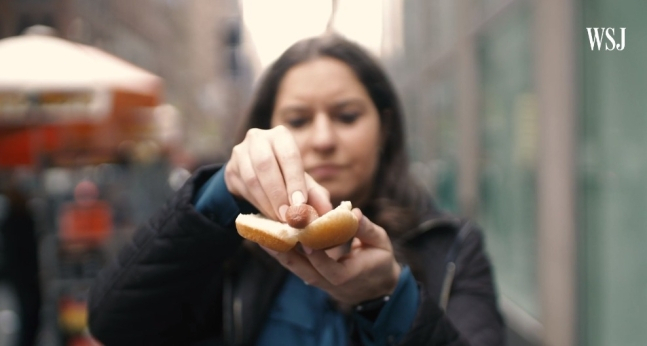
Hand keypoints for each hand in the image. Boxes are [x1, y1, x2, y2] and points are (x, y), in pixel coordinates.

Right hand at [224, 126, 331, 219]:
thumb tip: (328, 210)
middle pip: (266, 164)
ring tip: (280, 218)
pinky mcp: (230, 168)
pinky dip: (257, 204)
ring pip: (252, 178)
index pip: (289, 155)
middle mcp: (258, 138)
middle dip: (278, 193)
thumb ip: (315, 193)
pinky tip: (268, 214)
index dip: (294, 180)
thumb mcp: (300, 181)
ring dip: (267, 202)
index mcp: (281, 136)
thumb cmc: (283, 175)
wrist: (252, 173)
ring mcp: (240, 152)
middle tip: (289, 216)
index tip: (300, 204)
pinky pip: (242, 188)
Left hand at [263, 208, 400, 305]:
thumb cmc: (380, 262)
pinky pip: (293, 263)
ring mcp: (316, 281)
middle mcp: (326, 281)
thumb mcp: (381, 244)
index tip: (298, 230)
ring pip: (292, 264)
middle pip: (299, 265)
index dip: (309, 246)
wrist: (377, 290)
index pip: (323, 261)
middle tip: (265, 229)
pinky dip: (280, 250)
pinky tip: (267, 236)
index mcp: (344, 275)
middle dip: (282, 247)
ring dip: (275, 248)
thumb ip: (366, 230)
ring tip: (258, 230)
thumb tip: (353, 212)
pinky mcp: (310, 276)